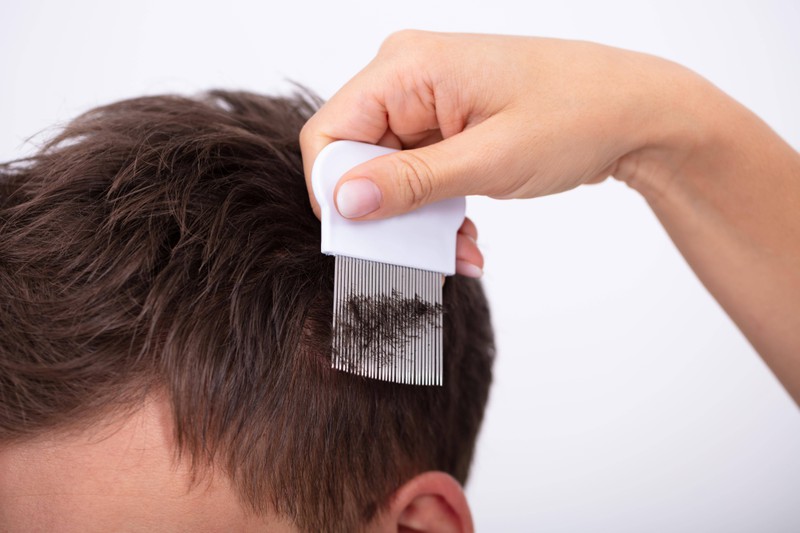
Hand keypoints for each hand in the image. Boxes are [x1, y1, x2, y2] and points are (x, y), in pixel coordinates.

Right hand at [299, 30, 683, 276]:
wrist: (635, 112)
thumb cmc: (577, 116)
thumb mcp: (489, 159)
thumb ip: (410, 183)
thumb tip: (343, 202)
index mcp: (408, 66)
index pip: (329, 132)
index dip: (333, 190)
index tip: (363, 238)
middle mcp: (409, 76)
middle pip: (356, 156)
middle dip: (385, 214)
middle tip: (420, 256)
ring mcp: (427, 100)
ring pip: (387, 173)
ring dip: (417, 220)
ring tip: (460, 250)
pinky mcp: (445, 123)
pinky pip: (417, 173)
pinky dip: (435, 209)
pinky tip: (466, 237)